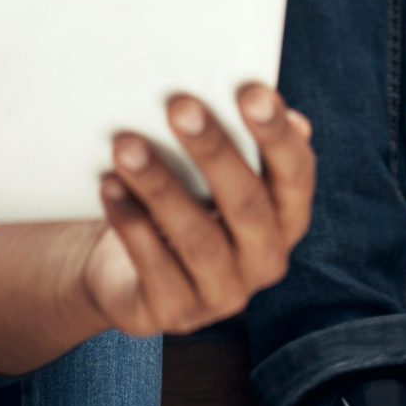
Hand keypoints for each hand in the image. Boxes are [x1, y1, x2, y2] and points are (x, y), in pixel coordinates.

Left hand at [76, 85, 314, 335]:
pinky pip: (154, 266)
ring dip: (160, 187)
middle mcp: (266, 259)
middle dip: (213, 151)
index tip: (252, 92)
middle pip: (246, 204)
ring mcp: (223, 294)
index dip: (276, 134)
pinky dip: (130, 223)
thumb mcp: (211, 173)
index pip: (296, 173)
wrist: (128, 272)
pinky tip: (110, 186)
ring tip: (127, 146)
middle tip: (180, 107)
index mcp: (285, 216)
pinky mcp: (176, 313)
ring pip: (197, 238)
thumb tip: (264, 96)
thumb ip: (237, 139)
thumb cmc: (182, 200)